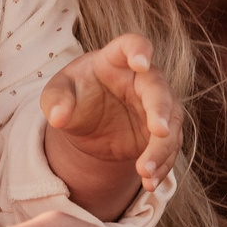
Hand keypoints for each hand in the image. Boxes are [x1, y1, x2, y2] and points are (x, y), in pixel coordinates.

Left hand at [40, 32, 180, 220]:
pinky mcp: (161, 132)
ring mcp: (156, 105)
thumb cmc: (74, 96)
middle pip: (158, 88)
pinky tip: (149, 182)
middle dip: (160, 109)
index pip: (131, 44)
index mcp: (116, 59)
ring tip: (144, 172)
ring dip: (161, 148)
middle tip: (159, 131)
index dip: (139, 50)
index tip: (141, 61)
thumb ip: (56, 101)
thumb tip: (58, 117)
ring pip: (170, 123)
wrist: (88, 122)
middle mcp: (143, 78)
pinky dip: (161, 166)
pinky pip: (168, 148)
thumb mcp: (56, 95)